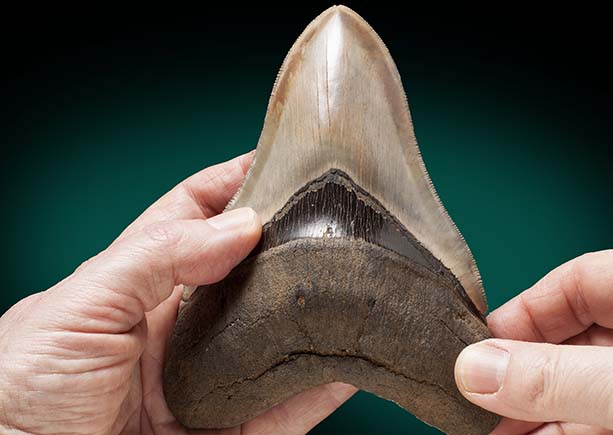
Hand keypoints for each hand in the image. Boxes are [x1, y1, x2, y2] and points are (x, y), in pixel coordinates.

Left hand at [0, 152, 355, 434]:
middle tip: (339, 222)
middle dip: (291, 247)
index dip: (237, 184)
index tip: (287, 158)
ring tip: (358, 288)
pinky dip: (322, 390)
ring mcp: (204, 384)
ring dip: (316, 318)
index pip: (195, 217)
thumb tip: (241, 224)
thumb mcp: (78, 307)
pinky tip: (351, 365)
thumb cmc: (17, 392)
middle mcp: (177, 329)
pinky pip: (285, 413)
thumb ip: (157, 255)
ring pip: (276, 342)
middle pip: (247, 276)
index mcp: (135, 285)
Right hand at [455, 246, 612, 434]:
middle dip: (531, 372)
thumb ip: (556, 380)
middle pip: (583, 338)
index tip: (482, 349)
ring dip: (543, 413)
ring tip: (497, 432)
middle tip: (481, 400)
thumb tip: (477, 369)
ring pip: (594, 390)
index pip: (584, 282)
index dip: (527, 312)